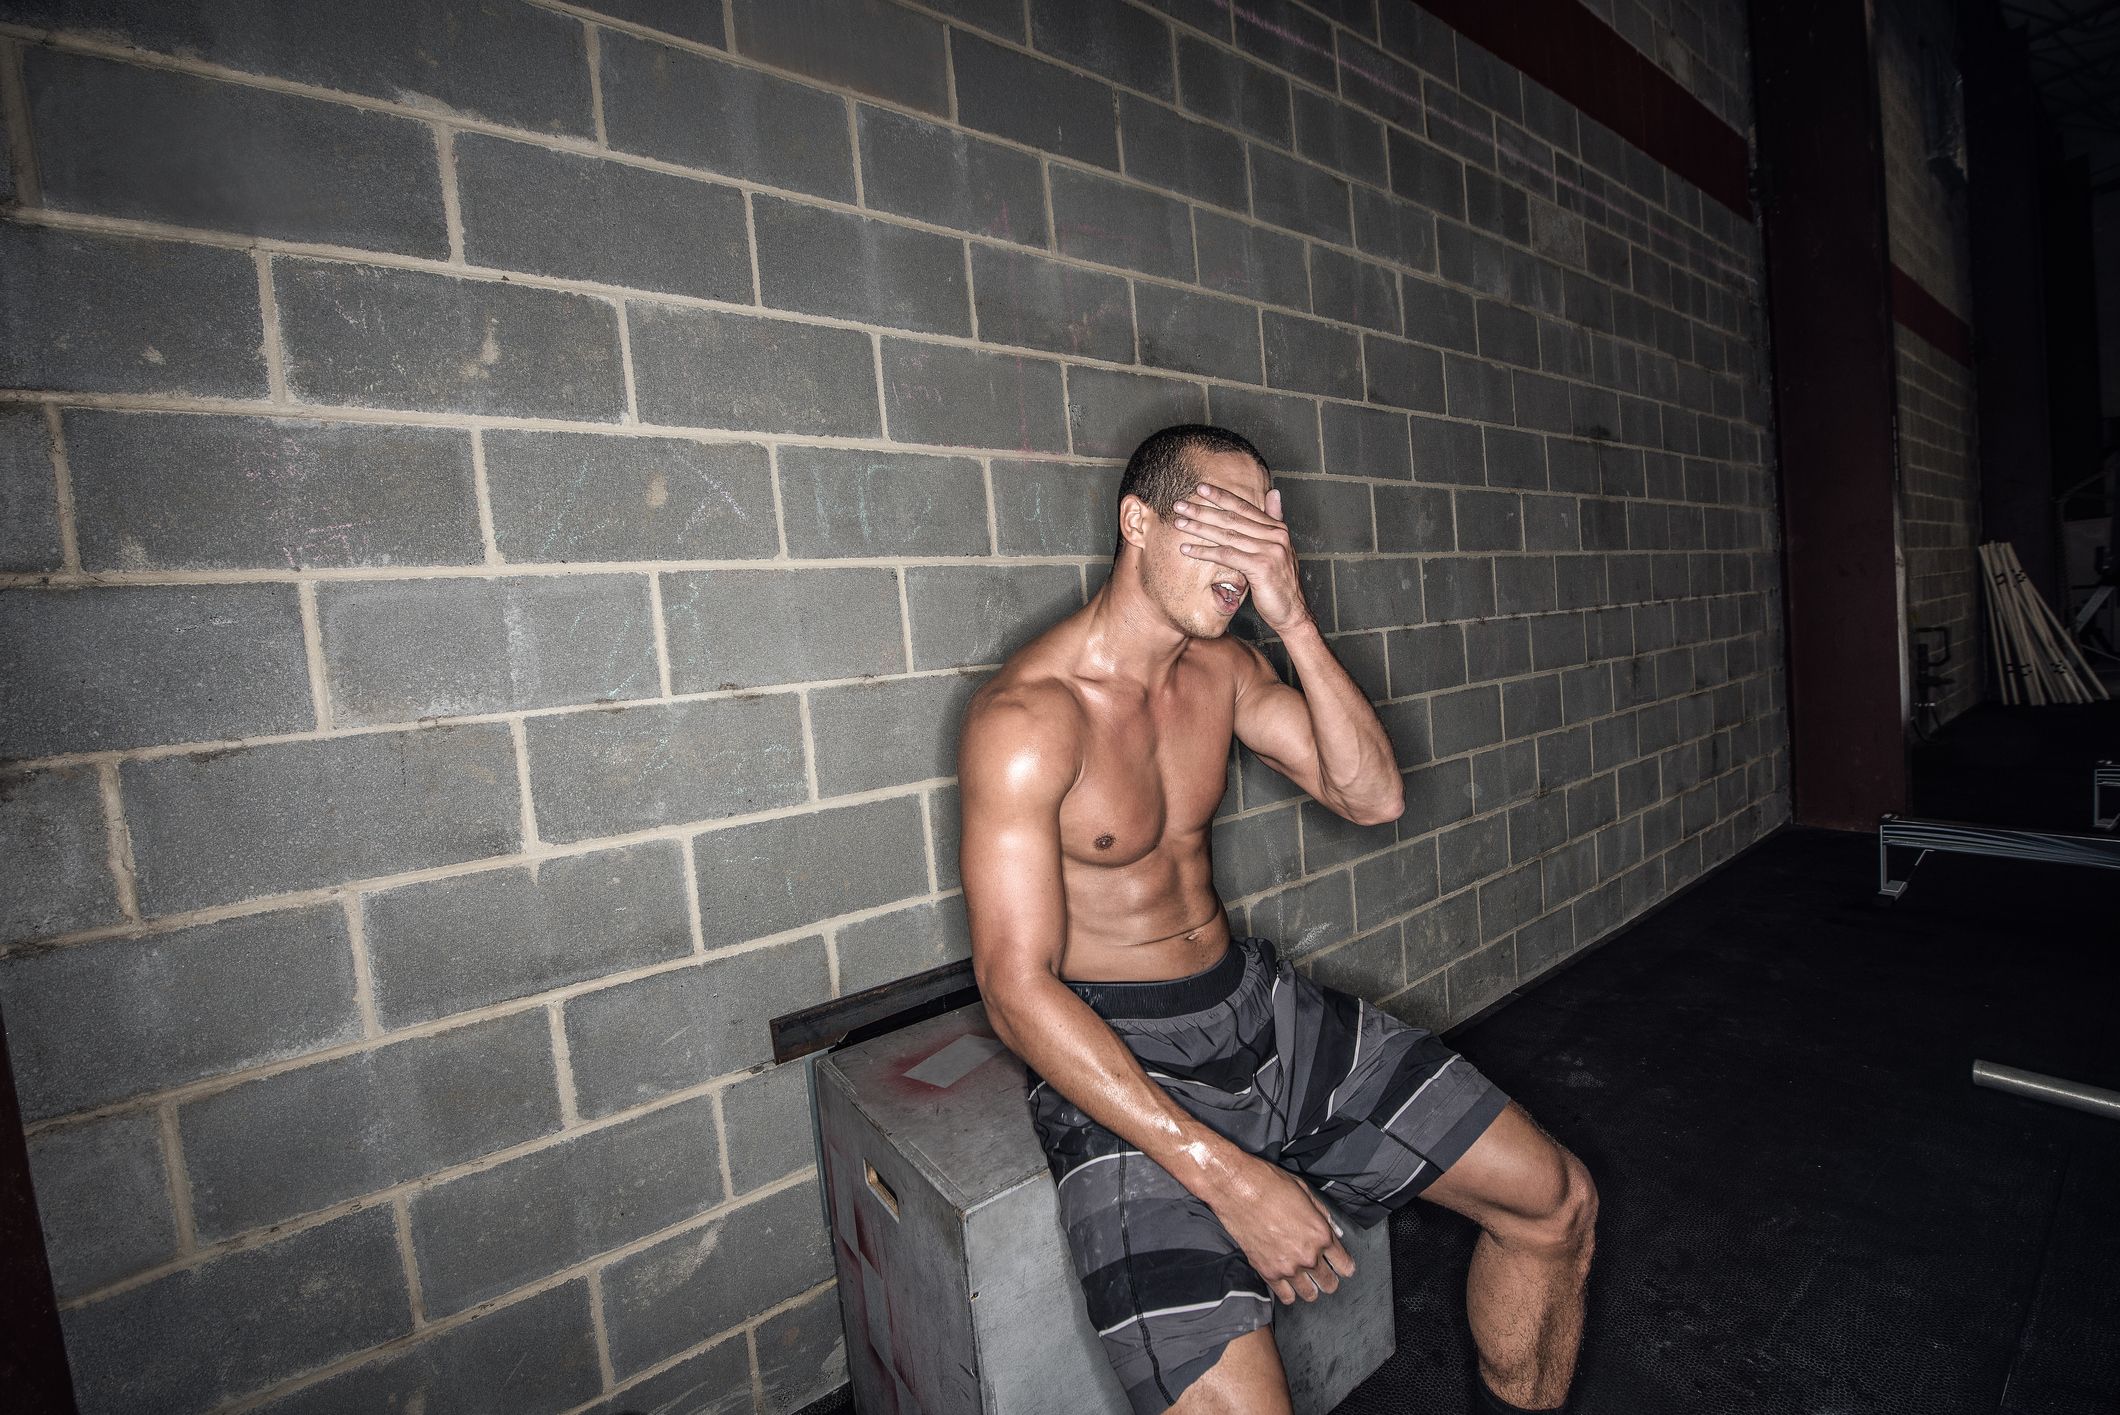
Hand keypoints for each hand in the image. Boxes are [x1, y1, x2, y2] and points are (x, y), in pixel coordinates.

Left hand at [1171, 484, 1312, 633]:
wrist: (1292, 611)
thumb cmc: (1279, 582)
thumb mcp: (1278, 548)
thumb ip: (1274, 520)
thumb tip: (1274, 492)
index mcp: (1277, 528)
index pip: (1244, 507)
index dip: (1221, 496)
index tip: (1200, 488)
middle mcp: (1275, 536)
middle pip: (1232, 518)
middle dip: (1203, 510)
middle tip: (1180, 505)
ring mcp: (1269, 551)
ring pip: (1227, 535)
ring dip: (1199, 529)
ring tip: (1179, 524)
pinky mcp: (1261, 567)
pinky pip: (1226, 556)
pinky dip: (1204, 552)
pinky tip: (1187, 549)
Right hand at [1202, 1152, 1354, 1303]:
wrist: (1237, 1188)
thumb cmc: (1269, 1185)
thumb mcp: (1305, 1192)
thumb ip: (1323, 1215)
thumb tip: (1336, 1231)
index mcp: (1321, 1234)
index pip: (1345, 1265)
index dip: (1344, 1265)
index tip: (1340, 1265)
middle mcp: (1308, 1256)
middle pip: (1329, 1283)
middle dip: (1329, 1278)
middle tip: (1322, 1272)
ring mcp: (1287, 1267)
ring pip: (1310, 1294)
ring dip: (1310, 1288)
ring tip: (1305, 1280)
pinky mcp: (1267, 1272)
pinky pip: (1286, 1296)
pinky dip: (1288, 1292)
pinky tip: (1286, 1282)